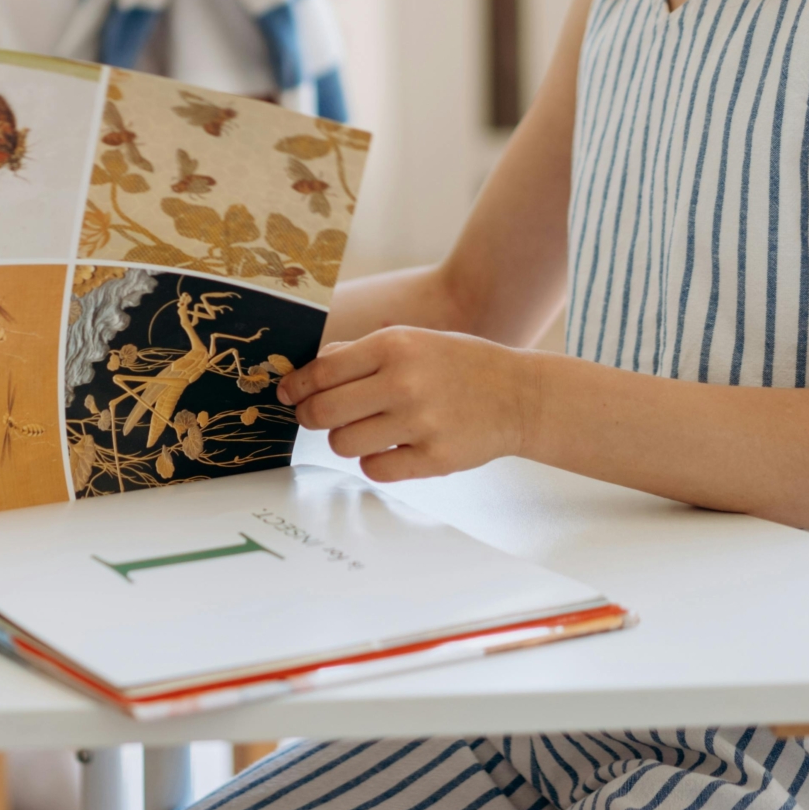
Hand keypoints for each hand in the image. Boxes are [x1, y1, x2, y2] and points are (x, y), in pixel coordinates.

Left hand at [276, 327, 532, 482]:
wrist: (520, 395)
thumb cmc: (457, 365)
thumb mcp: (412, 340)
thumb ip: (360, 354)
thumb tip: (308, 373)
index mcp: (394, 346)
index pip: (322, 371)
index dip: (296, 387)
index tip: (288, 395)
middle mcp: (404, 383)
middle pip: (323, 412)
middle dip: (309, 417)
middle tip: (313, 418)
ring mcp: (420, 423)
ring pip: (343, 444)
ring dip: (344, 440)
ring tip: (363, 430)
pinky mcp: (435, 458)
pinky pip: (375, 469)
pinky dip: (374, 461)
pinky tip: (389, 448)